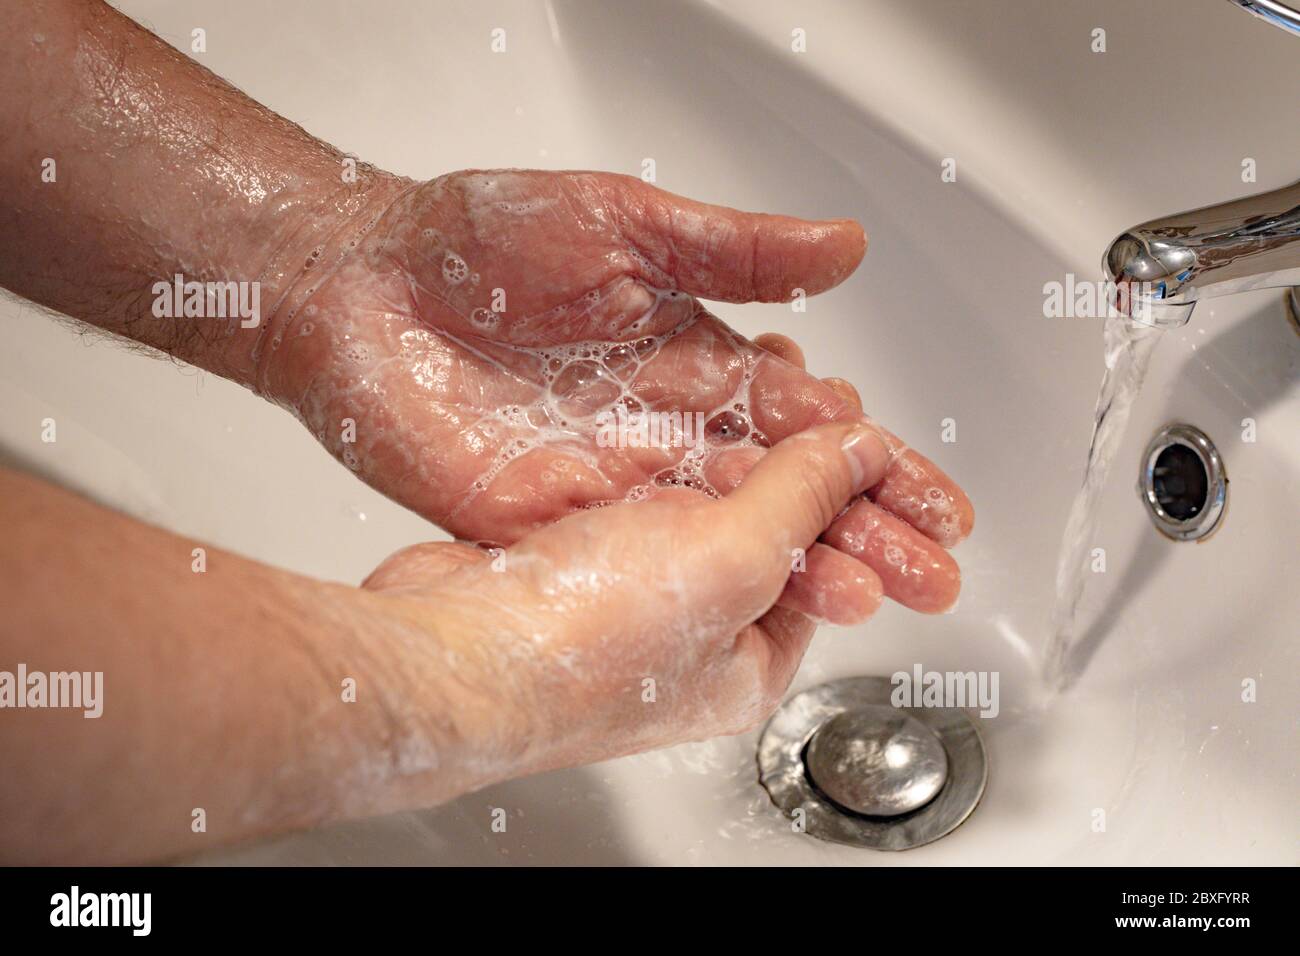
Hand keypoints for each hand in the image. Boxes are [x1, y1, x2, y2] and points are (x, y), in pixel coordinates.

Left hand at [261, 170, 972, 614]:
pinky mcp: (551, 519)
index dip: (874, 458)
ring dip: (803, 565)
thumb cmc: (474, 241)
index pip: (805, 418)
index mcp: (692, 355)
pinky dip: (701, 581)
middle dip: (864, 528)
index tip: (933, 495)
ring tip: (874, 594)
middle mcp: (662, 425)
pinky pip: (642, 558)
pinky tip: (759, 601)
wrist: (355, 285)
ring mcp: (610, 479)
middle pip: (781, 489)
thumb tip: (843, 245)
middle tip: (934, 568)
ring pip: (725, 533)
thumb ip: (733, 247)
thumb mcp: (625, 223)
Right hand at [360, 419, 893, 781]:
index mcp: (748, 658)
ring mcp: (628, 593)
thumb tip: (865, 451)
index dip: (850, 492)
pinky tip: (670, 394)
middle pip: (765, 527)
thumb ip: (804, 497)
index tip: (858, 426)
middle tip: (810, 387)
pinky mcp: (571, 557)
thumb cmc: (582, 645)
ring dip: (726, 439)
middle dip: (790, 454)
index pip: (828, 566)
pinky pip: (634, 490)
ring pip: (697, 499)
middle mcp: (692, 631)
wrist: (446, 653)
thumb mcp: (732, 559)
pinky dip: (657, 444)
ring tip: (757, 369)